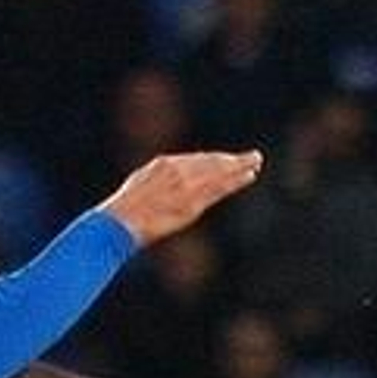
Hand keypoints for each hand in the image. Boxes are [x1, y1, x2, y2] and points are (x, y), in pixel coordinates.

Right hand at [100, 150, 263, 245]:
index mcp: (163, 164)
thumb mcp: (138, 187)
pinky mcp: (192, 202)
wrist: (120, 221)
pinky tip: (249, 176)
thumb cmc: (124, 210)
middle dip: (232, 160)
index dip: (214, 161)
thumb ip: (157, 183)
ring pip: (219, 172)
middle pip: (211, 162)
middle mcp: (178, 170)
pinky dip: (235, 181)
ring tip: (255, 162)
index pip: (196, 160)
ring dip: (239, 167)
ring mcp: (186, 185)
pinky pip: (218, 188)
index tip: (227, 161)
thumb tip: (163, 188)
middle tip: (252, 156)